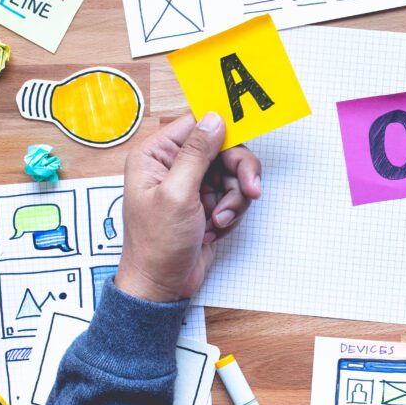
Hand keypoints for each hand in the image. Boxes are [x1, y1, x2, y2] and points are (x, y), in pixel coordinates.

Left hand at [115, 113, 261, 302]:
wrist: (163, 285)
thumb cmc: (157, 245)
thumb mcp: (177, 194)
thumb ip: (196, 154)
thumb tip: (214, 119)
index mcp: (155, 155)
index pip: (196, 124)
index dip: (224, 132)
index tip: (242, 147)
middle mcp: (172, 165)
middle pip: (223, 148)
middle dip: (238, 172)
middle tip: (250, 190)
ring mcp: (191, 184)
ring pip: (232, 173)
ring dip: (234, 198)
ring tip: (219, 220)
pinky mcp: (205, 201)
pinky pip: (233, 194)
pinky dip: (231, 211)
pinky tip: (216, 227)